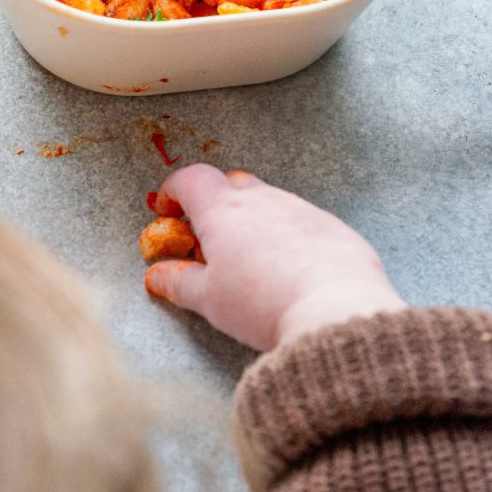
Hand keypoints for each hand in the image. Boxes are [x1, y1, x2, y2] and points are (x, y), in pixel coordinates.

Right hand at [144, 165, 405, 351]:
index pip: (191, 179)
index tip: (166, 211)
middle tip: (209, 238)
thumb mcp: (208, 299)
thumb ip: (178, 282)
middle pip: (232, 184)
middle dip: (215, 203)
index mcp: (224, 211)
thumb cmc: (261, 304)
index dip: (174, 191)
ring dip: (254, 221)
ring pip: (270, 203)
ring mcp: (302, 210)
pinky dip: (288, 237)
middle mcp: (264, 200)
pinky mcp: (333, 227)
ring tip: (252, 261)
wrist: (334, 312)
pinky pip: (302, 222)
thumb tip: (157, 275)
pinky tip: (290, 270)